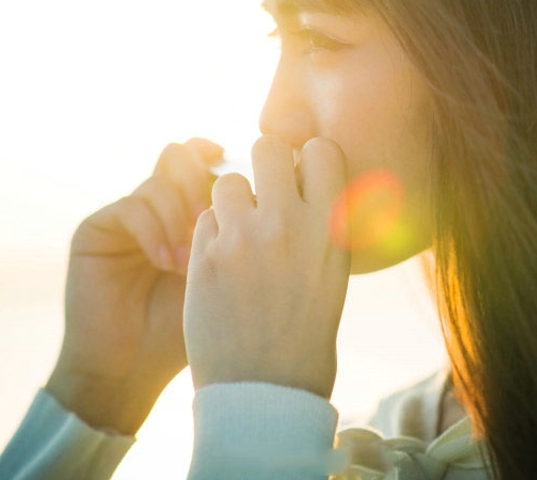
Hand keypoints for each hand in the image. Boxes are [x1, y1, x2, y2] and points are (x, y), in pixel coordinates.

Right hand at [46, 137, 222, 433]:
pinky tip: (165, 264)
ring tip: (187, 262)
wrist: (135, 370)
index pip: (210, 163)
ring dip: (180, 216)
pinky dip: (154, 231)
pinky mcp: (96, 228)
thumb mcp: (230, 278)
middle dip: (204, 184)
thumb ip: (246, 235)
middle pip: (184, 155)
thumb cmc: (195, 333)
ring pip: (161, 178)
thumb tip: (278, 193)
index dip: (230, 166)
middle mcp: (160, 206)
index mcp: (192, 210)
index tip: (251, 188)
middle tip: (212, 223)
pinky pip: (132, 206)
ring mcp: (128, 215)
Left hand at [183, 135, 349, 399]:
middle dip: (263, 163)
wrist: (267, 392)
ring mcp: (244, 238)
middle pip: (268, 145)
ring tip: (238, 236)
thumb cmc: (306, 335)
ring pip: (228, 182)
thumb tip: (299, 182)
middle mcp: (290, 224)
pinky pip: (204, 220)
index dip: (307, 158)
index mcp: (332, 228)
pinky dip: (210, 236)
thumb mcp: (332, 274)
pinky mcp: (205, 258)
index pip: (322, 149)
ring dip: (231, 202)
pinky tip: (220, 268)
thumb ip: (318, 224)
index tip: (301, 179)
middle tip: (263, 194)